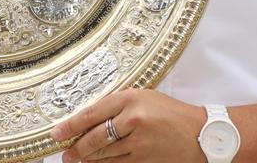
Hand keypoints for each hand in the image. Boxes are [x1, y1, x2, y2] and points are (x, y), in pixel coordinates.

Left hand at [51, 89, 206, 161]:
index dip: (70, 125)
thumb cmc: (171, 114)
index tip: (56, 132)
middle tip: (65, 152)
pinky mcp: (143, 161)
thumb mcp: (145, 98)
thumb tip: (88, 120)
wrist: (200, 134)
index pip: (92, 113)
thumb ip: (118, 106)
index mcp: (131, 98)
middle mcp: (133, 120)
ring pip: (102, 155)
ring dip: (86, 159)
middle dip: (75, 147)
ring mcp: (138, 143)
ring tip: (76, 159)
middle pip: (94, 138)